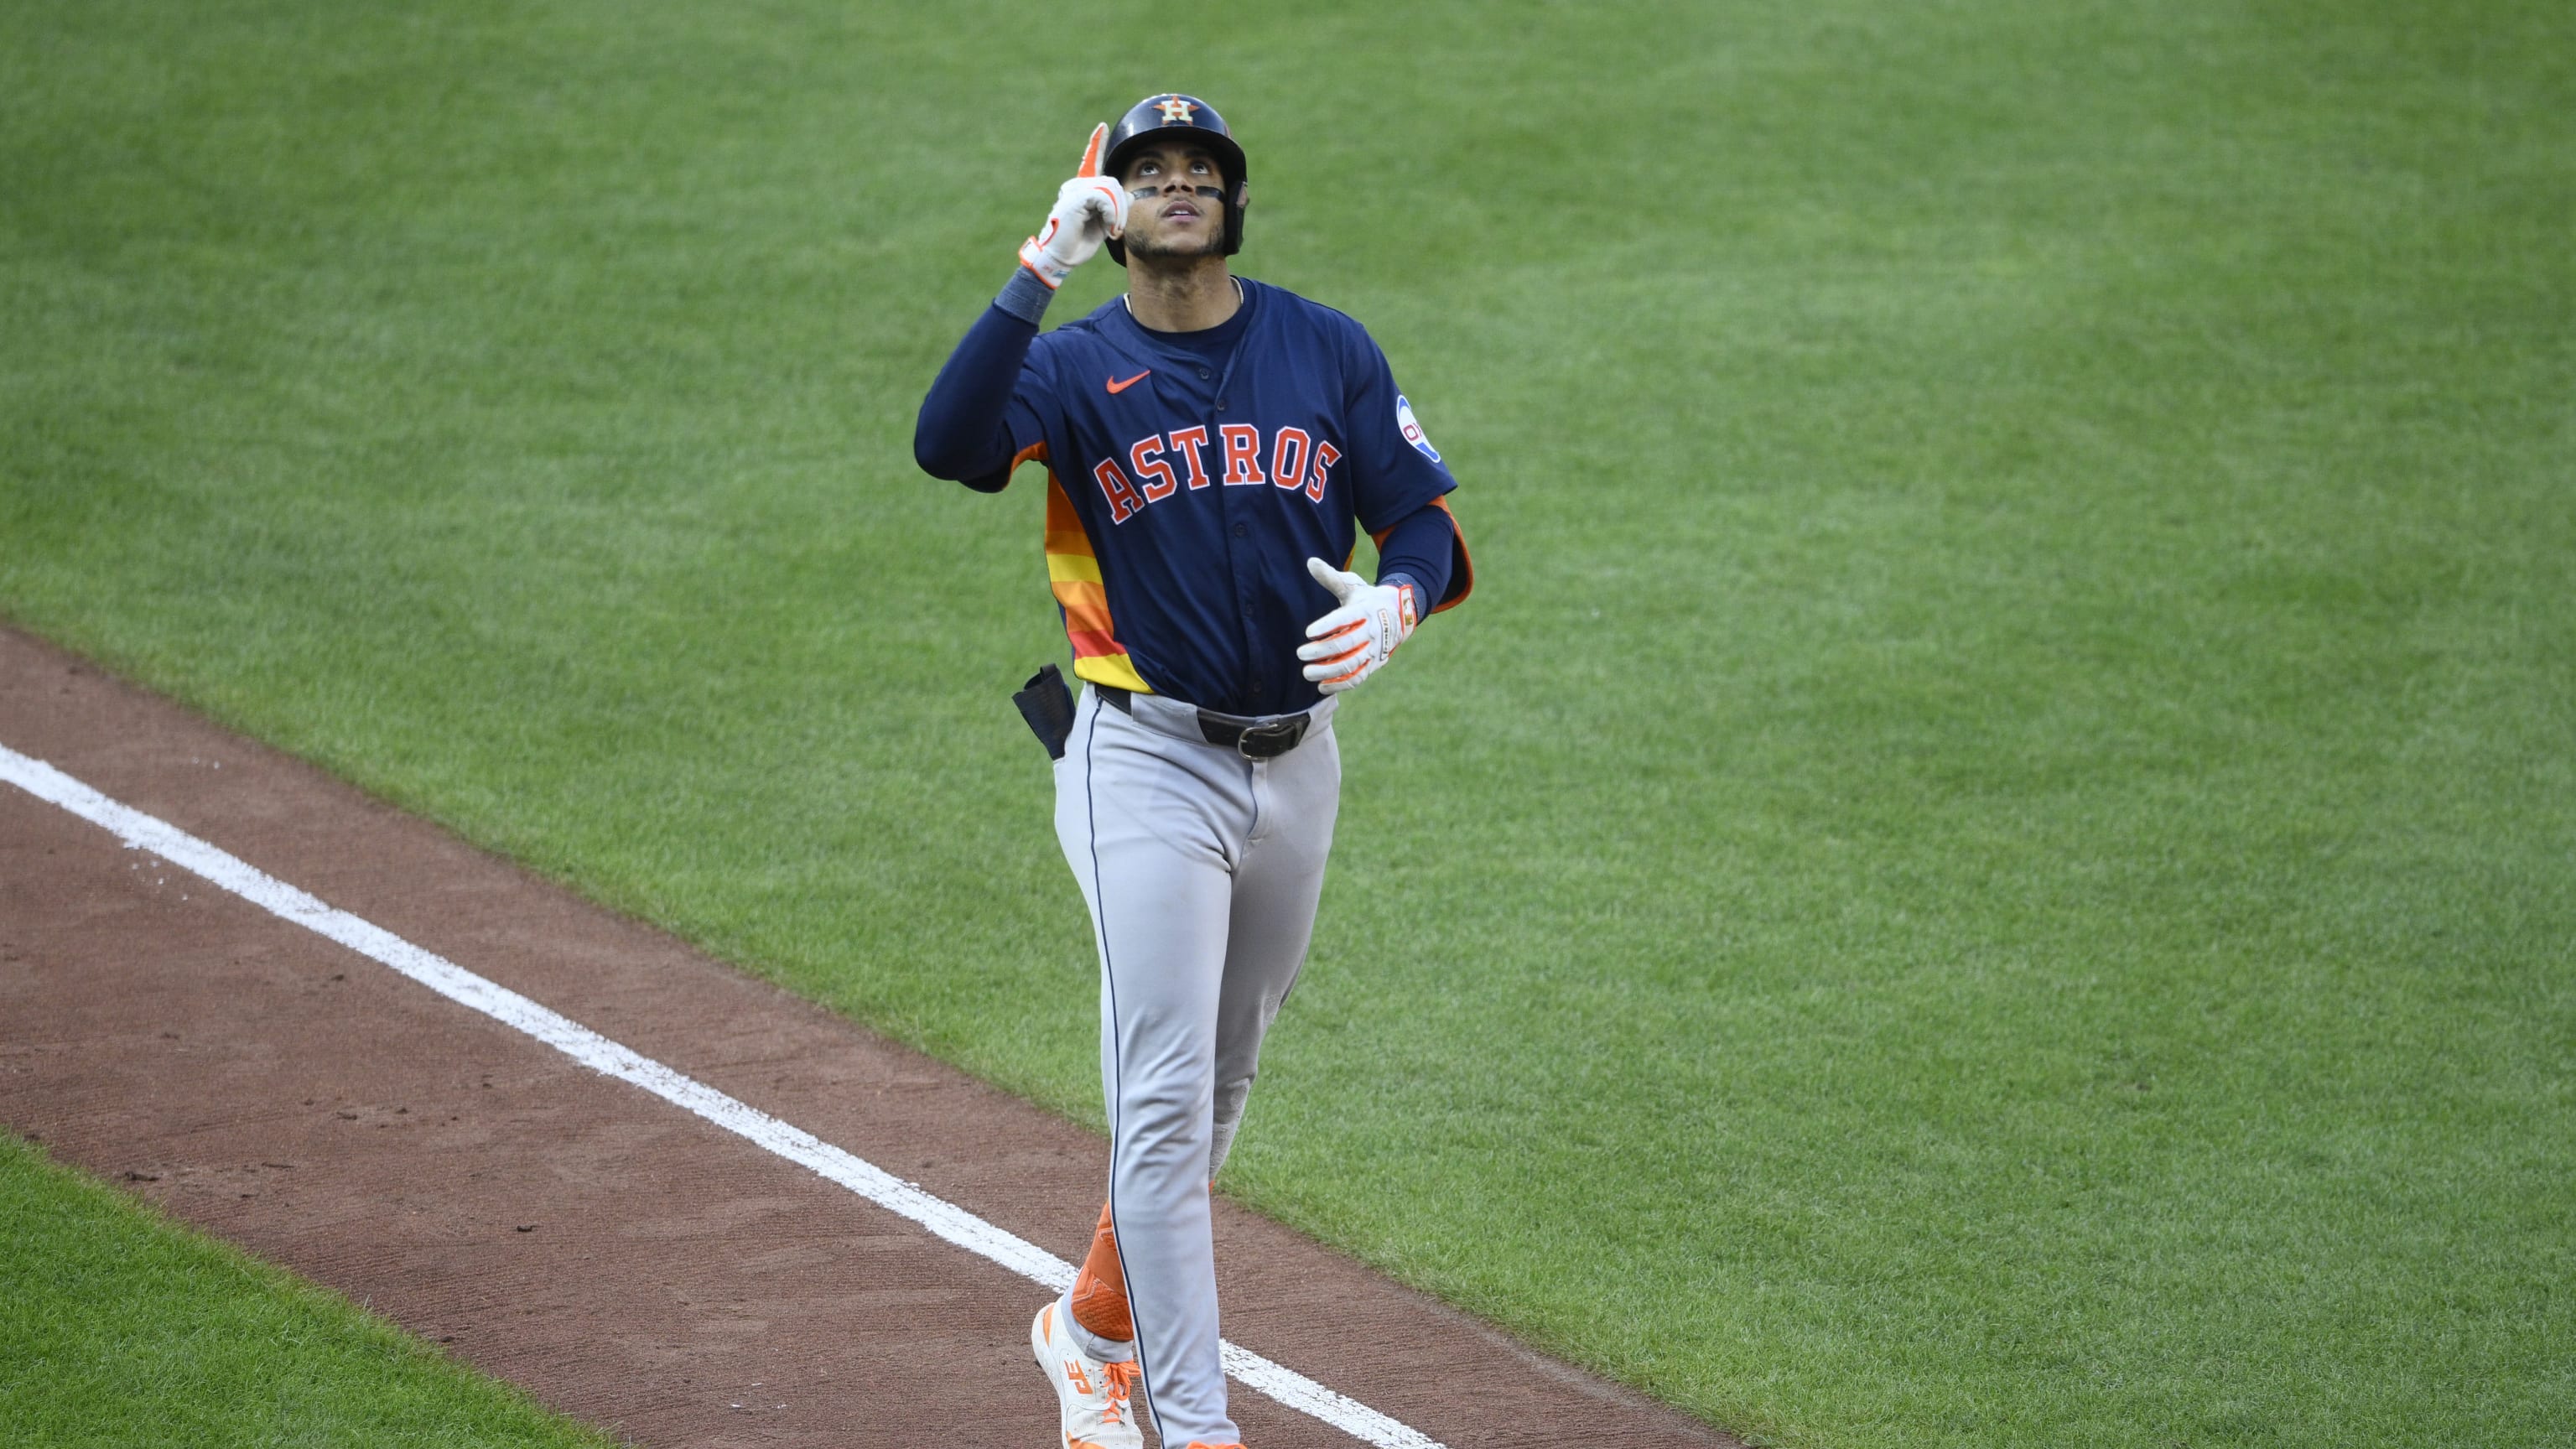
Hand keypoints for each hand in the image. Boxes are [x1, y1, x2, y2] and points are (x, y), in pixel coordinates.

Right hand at [1017, 123, 1127, 289]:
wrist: (1061, 257)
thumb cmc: (1079, 243)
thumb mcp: (1103, 224)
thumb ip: (1114, 208)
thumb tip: (1130, 196)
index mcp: (1082, 189)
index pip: (1091, 161)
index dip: (1096, 143)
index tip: (1102, 127)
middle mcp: (1077, 185)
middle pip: (1114, 182)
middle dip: (1122, 207)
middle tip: (1117, 229)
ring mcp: (1074, 190)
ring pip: (1112, 189)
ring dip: (1118, 212)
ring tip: (1112, 229)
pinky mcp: (1076, 197)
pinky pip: (1105, 197)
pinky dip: (1111, 213)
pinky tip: (1107, 226)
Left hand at [1298, 557, 1418, 693]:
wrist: (1400, 614)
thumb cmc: (1367, 599)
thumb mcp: (1353, 586)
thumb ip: (1331, 578)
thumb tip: (1310, 562)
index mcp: (1365, 609)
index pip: (1345, 618)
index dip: (1327, 626)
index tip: (1308, 632)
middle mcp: (1372, 631)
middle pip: (1346, 644)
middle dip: (1321, 651)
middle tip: (1300, 654)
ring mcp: (1375, 650)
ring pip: (1351, 664)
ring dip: (1328, 671)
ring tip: (1306, 673)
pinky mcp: (1374, 664)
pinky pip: (1358, 678)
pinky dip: (1340, 685)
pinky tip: (1321, 686)